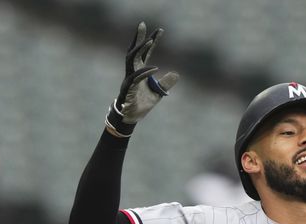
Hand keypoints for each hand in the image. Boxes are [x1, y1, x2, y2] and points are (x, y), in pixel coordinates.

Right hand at [105, 22, 179, 137]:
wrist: (132, 117)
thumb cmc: (142, 103)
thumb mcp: (158, 93)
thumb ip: (166, 83)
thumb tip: (176, 74)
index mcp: (139, 71)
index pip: (145, 53)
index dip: (152, 42)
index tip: (159, 31)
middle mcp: (132, 72)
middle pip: (134, 51)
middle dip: (139, 38)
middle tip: (143, 24)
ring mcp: (129, 78)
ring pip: (131, 59)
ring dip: (140, 49)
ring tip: (149, 40)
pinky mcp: (128, 88)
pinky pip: (136, 77)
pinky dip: (146, 72)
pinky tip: (156, 68)